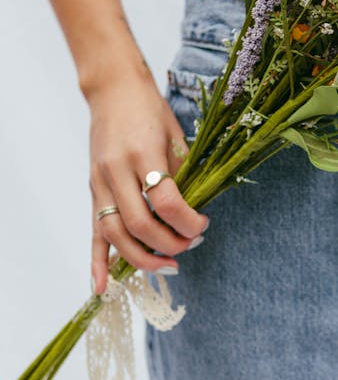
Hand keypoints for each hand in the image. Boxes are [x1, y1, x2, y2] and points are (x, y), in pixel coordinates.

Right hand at [88, 74, 208, 295]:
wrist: (114, 91)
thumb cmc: (151, 112)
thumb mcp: (176, 137)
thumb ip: (183, 177)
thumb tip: (194, 216)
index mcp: (143, 153)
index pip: (166, 201)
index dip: (188, 221)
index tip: (203, 223)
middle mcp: (117, 170)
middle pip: (140, 224)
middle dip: (169, 243)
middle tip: (190, 245)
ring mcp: (100, 182)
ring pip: (116, 234)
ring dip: (142, 258)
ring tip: (168, 265)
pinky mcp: (92, 190)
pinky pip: (93, 232)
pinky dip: (97, 262)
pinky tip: (102, 287)